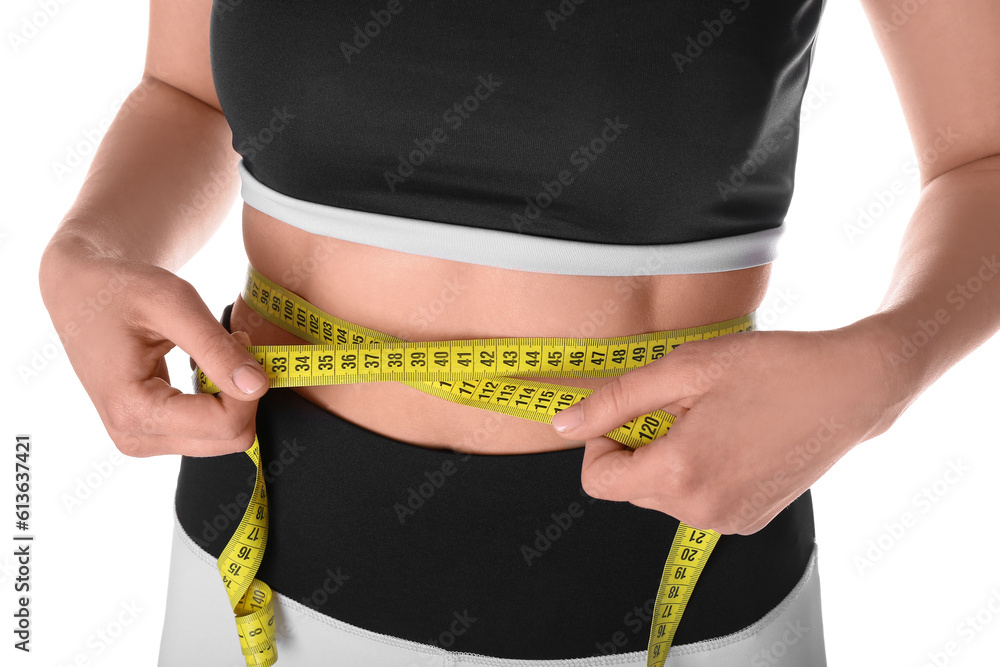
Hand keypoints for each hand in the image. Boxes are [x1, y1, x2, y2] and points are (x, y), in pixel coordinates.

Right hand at [38, 235, 268, 456]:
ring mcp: (142, 440)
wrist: (83, 293)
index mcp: (133, 409)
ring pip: (223, 438)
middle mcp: (134, 436)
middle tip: (232, 344)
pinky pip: (209, 431)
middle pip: (229, 438)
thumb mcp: (174, 303)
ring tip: (214, 350)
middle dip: (244, 392)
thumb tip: (258, 386)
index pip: (225, 423)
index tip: (241, 338)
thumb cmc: (122, 288)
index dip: (250, 385)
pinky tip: (205, 365)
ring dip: (232, 395)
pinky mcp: (151, 434)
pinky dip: (220, 400)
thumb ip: (217, 348)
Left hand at [550, 323, 906, 534]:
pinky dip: (699, 473)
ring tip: (713, 419)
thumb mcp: (683, 369)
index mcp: (679, 474)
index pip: (598, 481)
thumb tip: (561, 425)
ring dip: (669, 459)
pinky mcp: (750, 521)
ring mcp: (729, 523)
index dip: (601, 441)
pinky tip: (734, 438)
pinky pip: (697, 502)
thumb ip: (614, 401)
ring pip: (662, 495)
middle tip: (682, 405)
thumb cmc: (771, 367)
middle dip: (639, 447)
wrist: (852, 388)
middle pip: (629, 488)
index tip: (632, 411)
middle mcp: (701, 512)